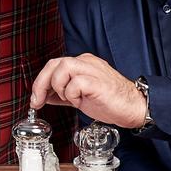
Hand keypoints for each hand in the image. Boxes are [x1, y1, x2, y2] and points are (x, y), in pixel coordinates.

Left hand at [29, 53, 147, 127]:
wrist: (134, 107)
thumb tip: (44, 96)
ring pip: (63, 67)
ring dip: (59, 86)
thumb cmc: (110, 101)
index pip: (54, 64)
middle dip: (41, 83)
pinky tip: (79, 101)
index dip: (40, 81)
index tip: (36, 98)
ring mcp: (93, 70)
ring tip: (68, 99)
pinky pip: (76, 82)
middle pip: (55, 63)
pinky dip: (72, 94)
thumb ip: (63, 93)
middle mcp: (86, 63)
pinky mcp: (98, 82)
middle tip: (38, 100)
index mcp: (82, 63)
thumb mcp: (80, 96)